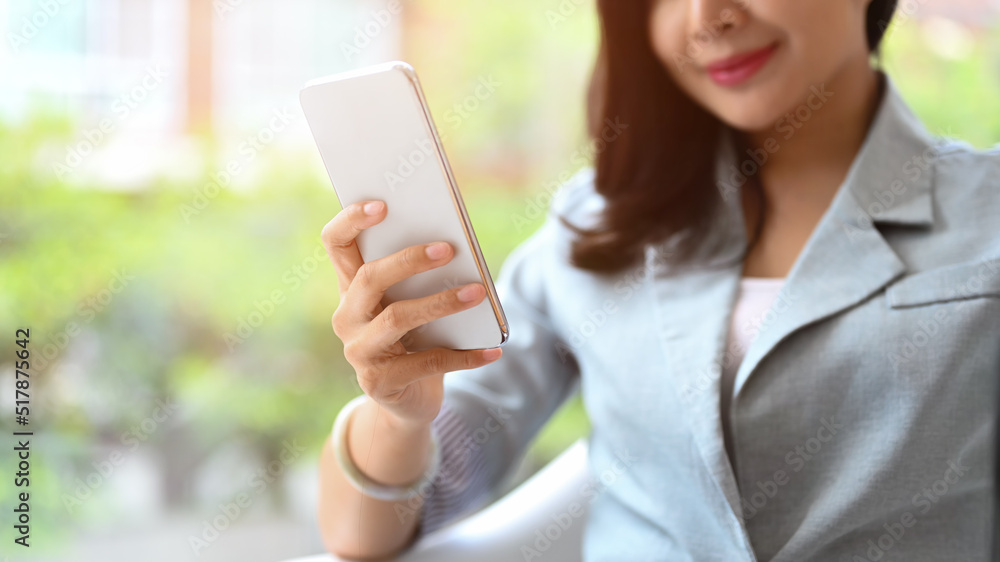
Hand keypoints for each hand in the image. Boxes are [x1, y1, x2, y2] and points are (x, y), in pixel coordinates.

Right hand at [321, 200, 501, 428]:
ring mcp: (359, 351)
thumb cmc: (416, 339)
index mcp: (351, 288)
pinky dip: (465, 356)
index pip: (336, 244)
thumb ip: (423, 277)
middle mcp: (347, 316)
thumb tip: (459, 246)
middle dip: (408, 260)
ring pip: (397, 317)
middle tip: (449, 249)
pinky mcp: (379, 382)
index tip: (383, 204)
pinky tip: (492, 351)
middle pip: (369, 278)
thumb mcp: (414, 304)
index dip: (351, 220)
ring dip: (441, 302)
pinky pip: (427, 363)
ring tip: (478, 291)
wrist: (408, 400)